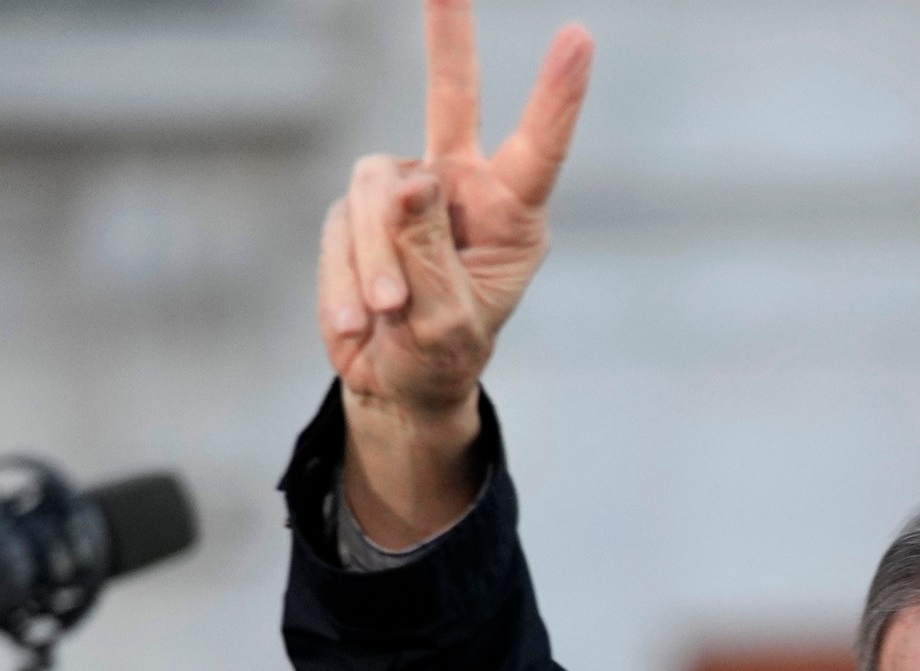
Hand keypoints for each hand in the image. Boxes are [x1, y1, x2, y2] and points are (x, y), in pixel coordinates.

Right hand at [320, 0, 592, 547]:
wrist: (397, 384)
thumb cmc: (442, 357)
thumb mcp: (445, 322)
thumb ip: (427, 253)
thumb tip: (408, 181)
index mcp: (511, 216)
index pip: (537, 149)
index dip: (556, 96)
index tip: (579, 38)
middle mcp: (460, 189)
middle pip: (451, 100)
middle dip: (448, 37)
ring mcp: (405, 196)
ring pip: (376, 189)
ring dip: (376, 259)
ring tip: (387, 315)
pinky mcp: (357, 213)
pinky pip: (339, 227)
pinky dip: (343, 280)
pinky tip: (358, 323)